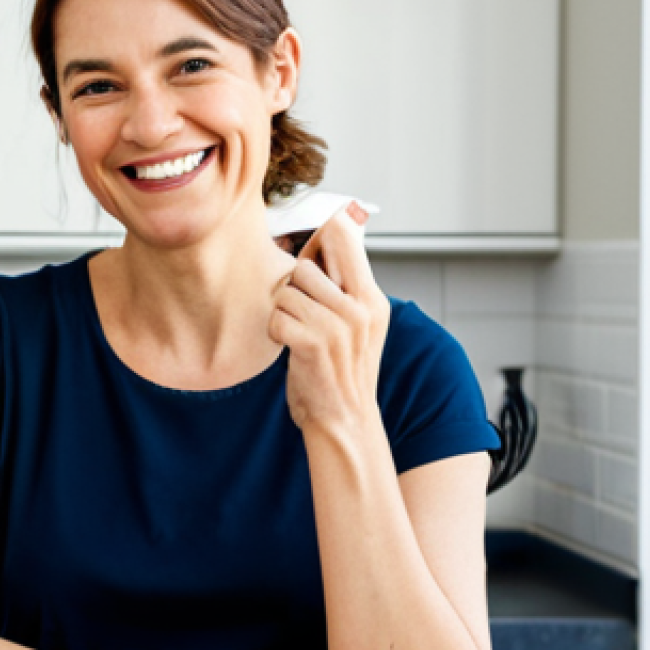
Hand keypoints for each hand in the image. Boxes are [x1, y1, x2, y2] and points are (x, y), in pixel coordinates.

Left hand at [268, 202, 389, 431]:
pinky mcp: (312, 343)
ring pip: (286, 292)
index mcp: (373, 299)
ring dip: (284, 314)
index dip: (321, 236)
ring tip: (301, 335)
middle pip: (304, 267)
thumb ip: (348, 284)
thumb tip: (334, 227)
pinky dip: (277, 333)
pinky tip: (293, 349)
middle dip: (294, 289)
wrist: (346, 422)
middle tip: (304, 315)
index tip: (314, 242)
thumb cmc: (343, 372)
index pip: (345, 237)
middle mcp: (359, 308)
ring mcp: (337, 326)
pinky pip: (276, 318)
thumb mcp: (360, 325)